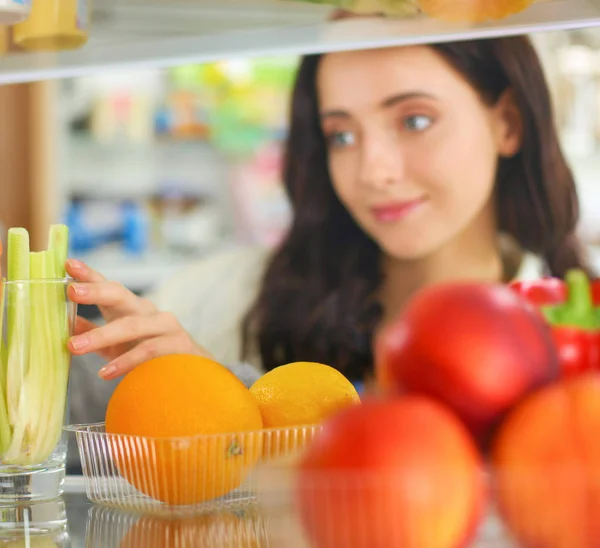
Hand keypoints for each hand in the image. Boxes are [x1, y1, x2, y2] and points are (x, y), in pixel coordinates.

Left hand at [65, 259, 212, 379]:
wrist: (191, 373)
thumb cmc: (148, 358)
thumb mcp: (115, 345)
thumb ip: (92, 333)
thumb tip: (63, 323)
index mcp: (130, 308)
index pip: (108, 287)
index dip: (89, 275)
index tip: (69, 264)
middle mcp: (147, 310)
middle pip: (121, 295)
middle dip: (96, 291)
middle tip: (72, 291)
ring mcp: (165, 325)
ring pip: (132, 325)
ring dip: (102, 335)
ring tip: (75, 347)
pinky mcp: (178, 344)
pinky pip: (148, 350)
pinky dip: (126, 361)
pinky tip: (106, 372)